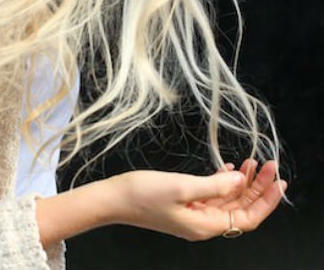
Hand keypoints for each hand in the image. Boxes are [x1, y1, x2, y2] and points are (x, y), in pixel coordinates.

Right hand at [110, 159, 286, 240]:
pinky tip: (226, 168)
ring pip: (226, 201)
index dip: (265, 200)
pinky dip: (221, 182)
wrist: (112, 199)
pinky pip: (210, 196)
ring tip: (249, 162)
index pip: (247, 218)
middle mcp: (201, 224)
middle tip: (268, 164)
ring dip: (239, 182)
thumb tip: (240, 181)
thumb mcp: (182, 186)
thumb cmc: (142, 194)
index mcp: (204, 225)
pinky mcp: (181, 205)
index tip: (277, 180)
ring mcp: (191, 215)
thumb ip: (215, 185)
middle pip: (239, 208)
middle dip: (256, 187)